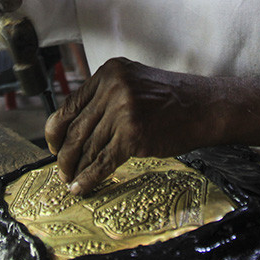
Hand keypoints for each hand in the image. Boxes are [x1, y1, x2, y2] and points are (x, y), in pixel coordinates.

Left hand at [44, 57, 217, 194]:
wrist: (205, 106)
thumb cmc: (173, 99)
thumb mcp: (134, 83)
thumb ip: (106, 97)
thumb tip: (76, 126)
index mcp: (109, 72)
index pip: (71, 103)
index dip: (57, 128)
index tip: (53, 144)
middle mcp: (112, 88)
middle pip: (75, 127)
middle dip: (64, 153)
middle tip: (61, 168)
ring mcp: (122, 111)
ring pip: (88, 146)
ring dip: (76, 168)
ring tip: (71, 181)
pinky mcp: (133, 135)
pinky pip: (103, 161)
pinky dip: (89, 178)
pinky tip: (82, 187)